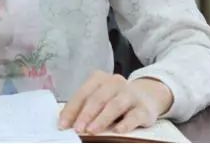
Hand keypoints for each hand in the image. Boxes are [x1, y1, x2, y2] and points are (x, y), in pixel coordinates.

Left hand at [59, 71, 173, 133]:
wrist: (147, 96)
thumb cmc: (115, 99)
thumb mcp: (100, 98)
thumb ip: (86, 107)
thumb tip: (67, 121)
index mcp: (99, 78)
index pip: (83, 94)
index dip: (72, 109)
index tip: (63, 124)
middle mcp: (114, 82)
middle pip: (97, 98)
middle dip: (85, 114)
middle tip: (77, 129)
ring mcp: (130, 94)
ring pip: (114, 105)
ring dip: (101, 119)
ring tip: (91, 130)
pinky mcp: (143, 108)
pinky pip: (134, 116)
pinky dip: (125, 123)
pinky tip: (117, 131)